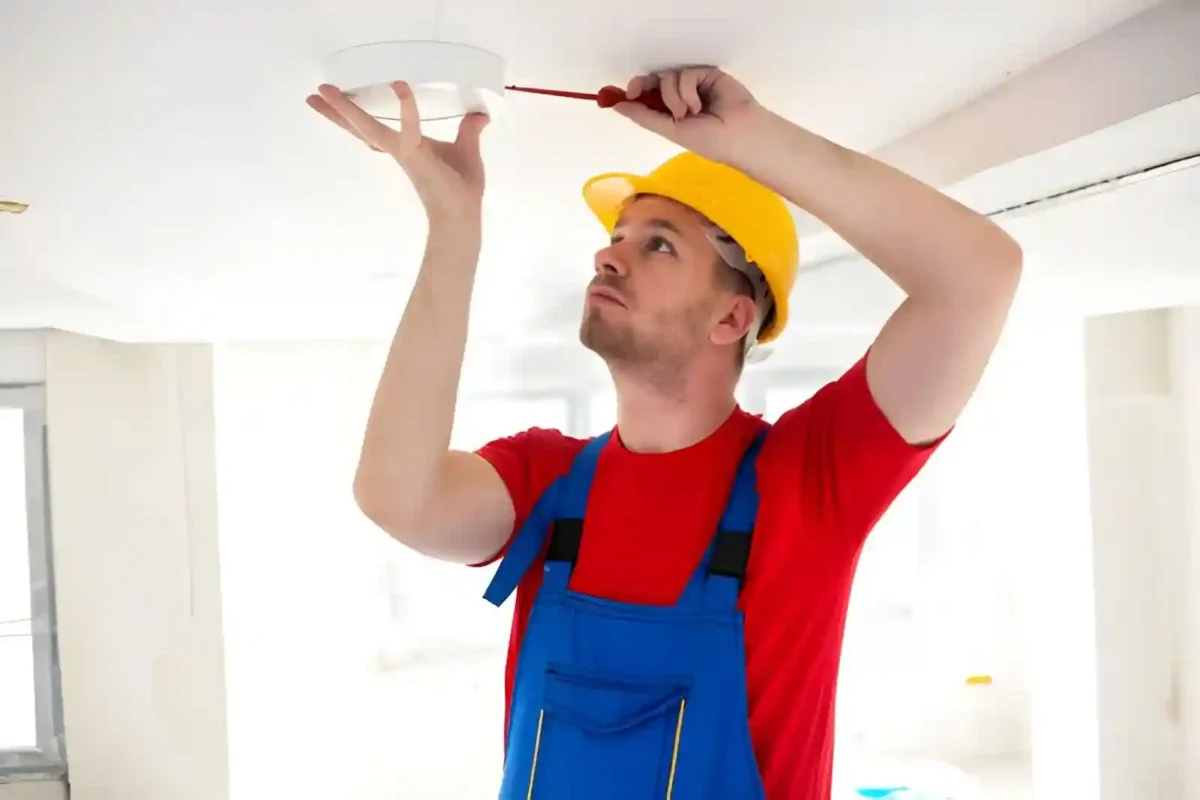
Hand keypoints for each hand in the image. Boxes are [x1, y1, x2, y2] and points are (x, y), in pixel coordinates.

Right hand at [306, 82, 489, 217]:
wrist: (463, 214)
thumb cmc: (462, 188)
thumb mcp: (466, 150)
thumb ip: (468, 131)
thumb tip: (480, 115)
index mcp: (406, 147)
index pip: (374, 129)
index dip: (356, 116)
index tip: (340, 99)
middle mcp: (399, 149)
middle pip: (361, 127)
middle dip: (338, 112)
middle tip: (314, 94)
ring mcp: (405, 153)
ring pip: (369, 127)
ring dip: (347, 109)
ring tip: (323, 91)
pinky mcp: (416, 156)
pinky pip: (410, 128)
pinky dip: (407, 108)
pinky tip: (399, 85)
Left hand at [613, 67, 765, 164]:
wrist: (739, 134)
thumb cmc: (709, 140)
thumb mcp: (671, 131)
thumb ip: (644, 116)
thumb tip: (618, 106)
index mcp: (670, 112)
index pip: (646, 97)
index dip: (632, 93)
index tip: (620, 95)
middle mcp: (679, 96)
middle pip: (653, 81)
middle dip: (642, 85)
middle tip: (635, 91)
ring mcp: (693, 84)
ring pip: (667, 78)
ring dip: (673, 97)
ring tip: (689, 113)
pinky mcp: (705, 74)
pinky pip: (684, 74)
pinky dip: (686, 90)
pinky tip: (698, 104)